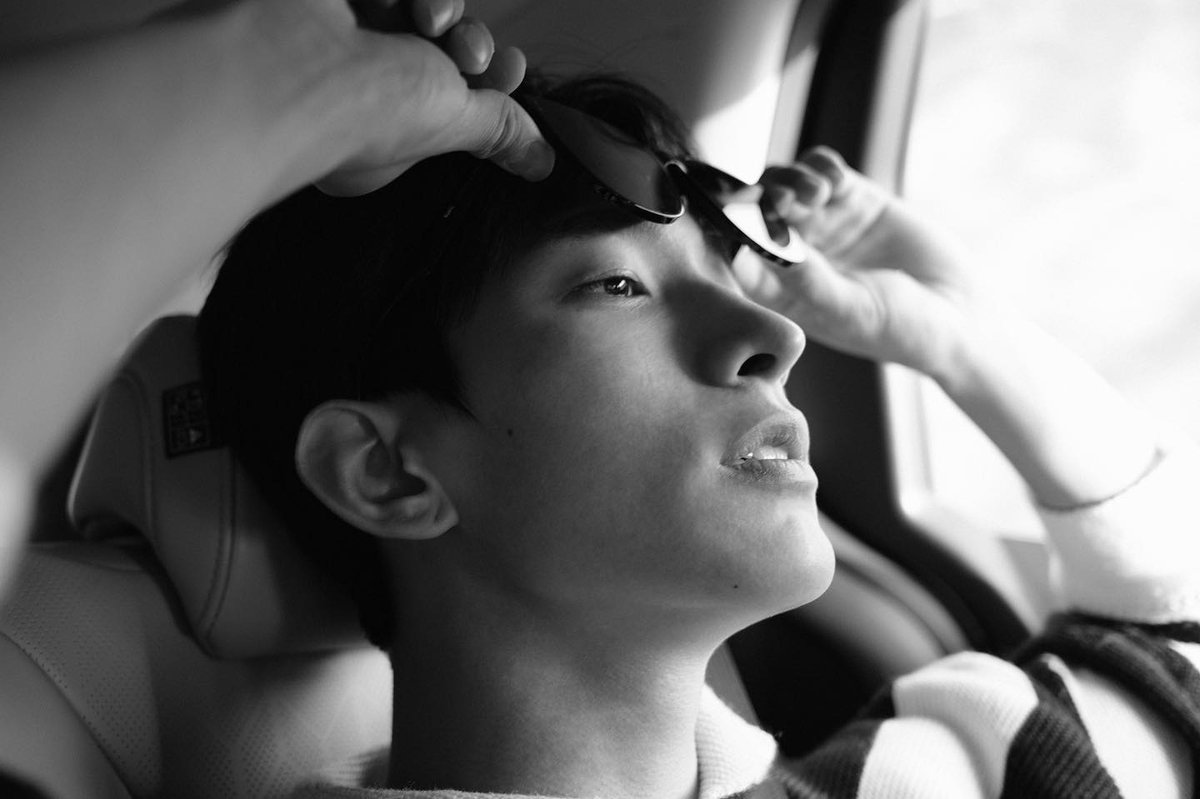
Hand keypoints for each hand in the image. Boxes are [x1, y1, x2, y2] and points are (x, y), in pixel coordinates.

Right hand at [257, 0, 553, 194]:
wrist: (294, 65)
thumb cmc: (368, 113)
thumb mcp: (453, 125)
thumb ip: (498, 132)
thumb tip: (541, 163)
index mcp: (388, 129)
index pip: (454, 96)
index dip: (491, 78)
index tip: (509, 68)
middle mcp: (364, 82)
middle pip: (444, 46)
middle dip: (471, 44)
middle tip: (469, 55)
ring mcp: (345, 34)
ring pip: (423, 9)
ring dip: (445, 10)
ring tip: (433, 23)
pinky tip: (397, 2)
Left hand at [734, 147, 985, 380]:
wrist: (961, 315)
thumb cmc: (901, 330)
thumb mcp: (851, 310)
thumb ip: (808, 280)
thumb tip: (764, 248)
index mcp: (780, 292)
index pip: (736, 256)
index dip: (727, 233)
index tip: (732, 218)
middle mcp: (794, 255)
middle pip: (755, 211)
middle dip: (761, 197)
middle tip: (782, 198)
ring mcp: (823, 225)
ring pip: (784, 183)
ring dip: (791, 179)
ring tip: (816, 194)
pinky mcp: (854, 200)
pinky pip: (823, 169)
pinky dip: (821, 166)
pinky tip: (837, 181)